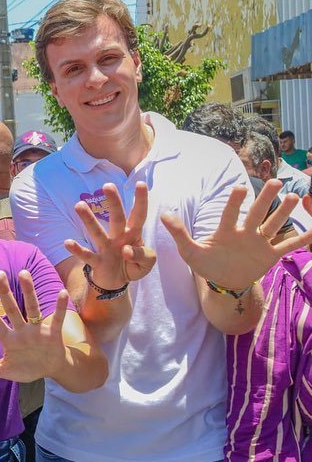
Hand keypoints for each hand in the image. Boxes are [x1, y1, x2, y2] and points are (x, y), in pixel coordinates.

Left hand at [0, 270, 69, 382]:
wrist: (51, 370)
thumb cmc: (26, 367)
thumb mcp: (2, 370)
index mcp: (8, 338)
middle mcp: (22, 330)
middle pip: (12, 308)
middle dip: (5, 292)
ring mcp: (37, 330)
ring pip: (33, 308)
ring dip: (29, 291)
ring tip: (24, 273)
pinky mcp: (53, 334)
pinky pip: (56, 318)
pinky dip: (59, 307)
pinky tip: (61, 292)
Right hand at [64, 182, 155, 287]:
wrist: (116, 282)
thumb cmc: (132, 265)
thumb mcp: (147, 262)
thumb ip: (144, 255)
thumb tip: (126, 250)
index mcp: (133, 234)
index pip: (138, 216)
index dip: (140, 201)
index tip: (140, 183)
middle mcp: (118, 237)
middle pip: (117, 218)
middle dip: (113, 202)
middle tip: (108, 186)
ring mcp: (106, 249)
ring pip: (97, 233)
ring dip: (89, 220)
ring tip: (79, 205)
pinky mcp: (97, 262)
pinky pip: (87, 255)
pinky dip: (77, 250)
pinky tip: (67, 242)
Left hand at [161, 179, 311, 288]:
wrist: (222, 281)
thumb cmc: (205, 263)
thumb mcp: (189, 251)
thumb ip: (179, 233)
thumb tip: (163, 215)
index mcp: (225, 231)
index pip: (229, 214)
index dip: (234, 203)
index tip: (240, 188)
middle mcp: (244, 233)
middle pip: (256, 213)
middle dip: (265, 199)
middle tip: (276, 181)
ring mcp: (258, 243)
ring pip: (273, 225)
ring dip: (283, 212)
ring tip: (294, 196)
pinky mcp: (269, 255)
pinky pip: (286, 246)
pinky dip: (300, 240)